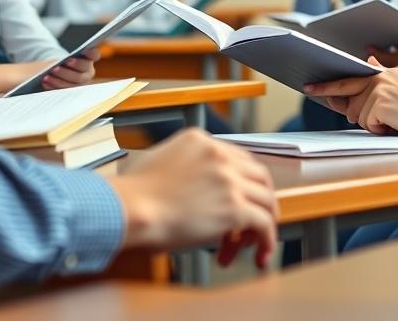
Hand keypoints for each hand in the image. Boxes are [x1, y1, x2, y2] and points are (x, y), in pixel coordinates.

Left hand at [44, 48, 98, 88]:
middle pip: (80, 75)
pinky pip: (63, 92)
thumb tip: (56, 62)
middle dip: (67, 72)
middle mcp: (88, 73)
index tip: (84, 50)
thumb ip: (68, 57)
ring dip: (58, 81)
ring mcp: (81, 85)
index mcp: (90, 60)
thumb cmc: (64, 59)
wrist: (59, 69)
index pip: (94, 55)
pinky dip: (53, 87)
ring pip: (71, 86)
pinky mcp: (72, 93)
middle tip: (55, 69)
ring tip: (46, 77)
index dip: (91, 53)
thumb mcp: (67, 55)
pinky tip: (45, 83)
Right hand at [107, 129, 277, 268]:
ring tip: (249, 248)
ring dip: (260, 226)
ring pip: (266, 201)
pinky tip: (259, 256)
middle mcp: (219, 155)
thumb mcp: (158, 161)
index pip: (238, 159)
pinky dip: (266, 241)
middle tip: (252, 225)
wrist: (130, 209)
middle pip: (259, 177)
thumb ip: (181, 165)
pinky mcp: (235, 207)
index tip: (239, 203)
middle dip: (259, 202)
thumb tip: (190, 187)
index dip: (242, 185)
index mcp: (200, 140)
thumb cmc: (133, 195)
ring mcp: (229, 180)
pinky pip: (265, 224)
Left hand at [305, 59, 397, 136]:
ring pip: (357, 115)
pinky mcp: (380, 103)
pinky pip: (367, 123)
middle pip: (348, 97)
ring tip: (394, 120)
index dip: (328, 86)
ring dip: (373, 123)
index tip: (309, 87)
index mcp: (383, 74)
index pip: (349, 79)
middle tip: (329, 97)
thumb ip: (380, 84)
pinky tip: (396, 124)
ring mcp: (379, 89)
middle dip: (341, 102)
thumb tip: (367, 63)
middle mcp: (379, 78)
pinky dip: (380, 129)